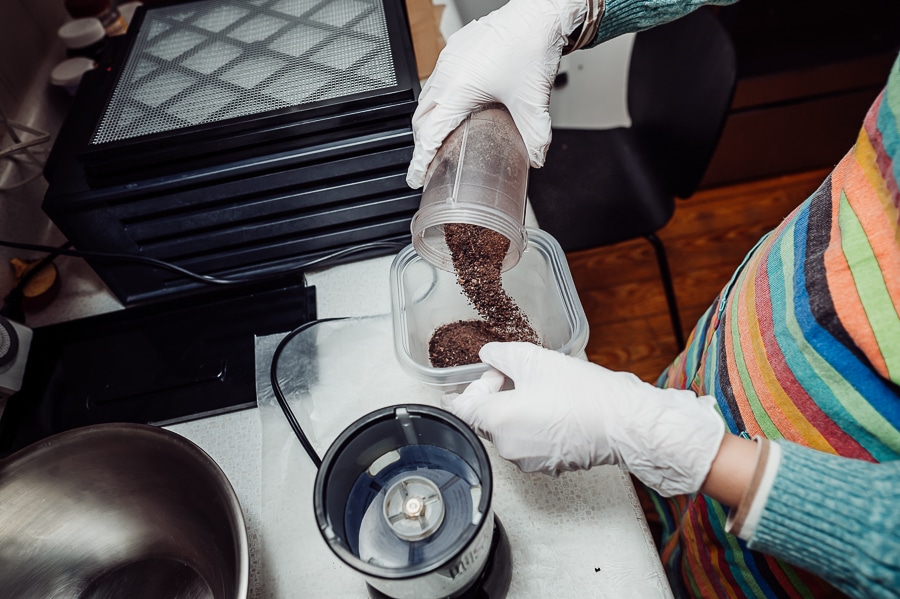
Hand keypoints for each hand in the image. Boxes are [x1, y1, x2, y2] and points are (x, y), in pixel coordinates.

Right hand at [406, 0, 589, 188]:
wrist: (538, 14)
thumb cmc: (530, 45)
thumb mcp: (533, 101)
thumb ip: (534, 136)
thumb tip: (535, 157)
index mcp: (457, 89)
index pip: (429, 134)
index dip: (420, 160)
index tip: (416, 177)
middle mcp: (447, 74)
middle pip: (420, 118)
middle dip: (421, 144)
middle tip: (428, 163)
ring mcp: (448, 60)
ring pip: (426, 98)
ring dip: (429, 121)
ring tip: (439, 139)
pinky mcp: (455, 50)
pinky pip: (437, 80)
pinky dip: (438, 100)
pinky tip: (454, 108)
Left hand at [441, 342, 725, 496]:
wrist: (625, 425)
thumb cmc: (583, 393)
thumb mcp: (534, 359)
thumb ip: (501, 355)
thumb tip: (487, 355)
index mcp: (497, 420)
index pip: (460, 409)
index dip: (468, 389)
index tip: (483, 377)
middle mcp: (507, 446)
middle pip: (484, 419)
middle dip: (494, 395)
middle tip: (518, 374)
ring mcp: (528, 460)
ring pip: (507, 430)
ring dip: (514, 409)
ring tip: (541, 388)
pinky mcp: (548, 466)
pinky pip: (529, 441)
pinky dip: (533, 424)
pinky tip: (556, 407)